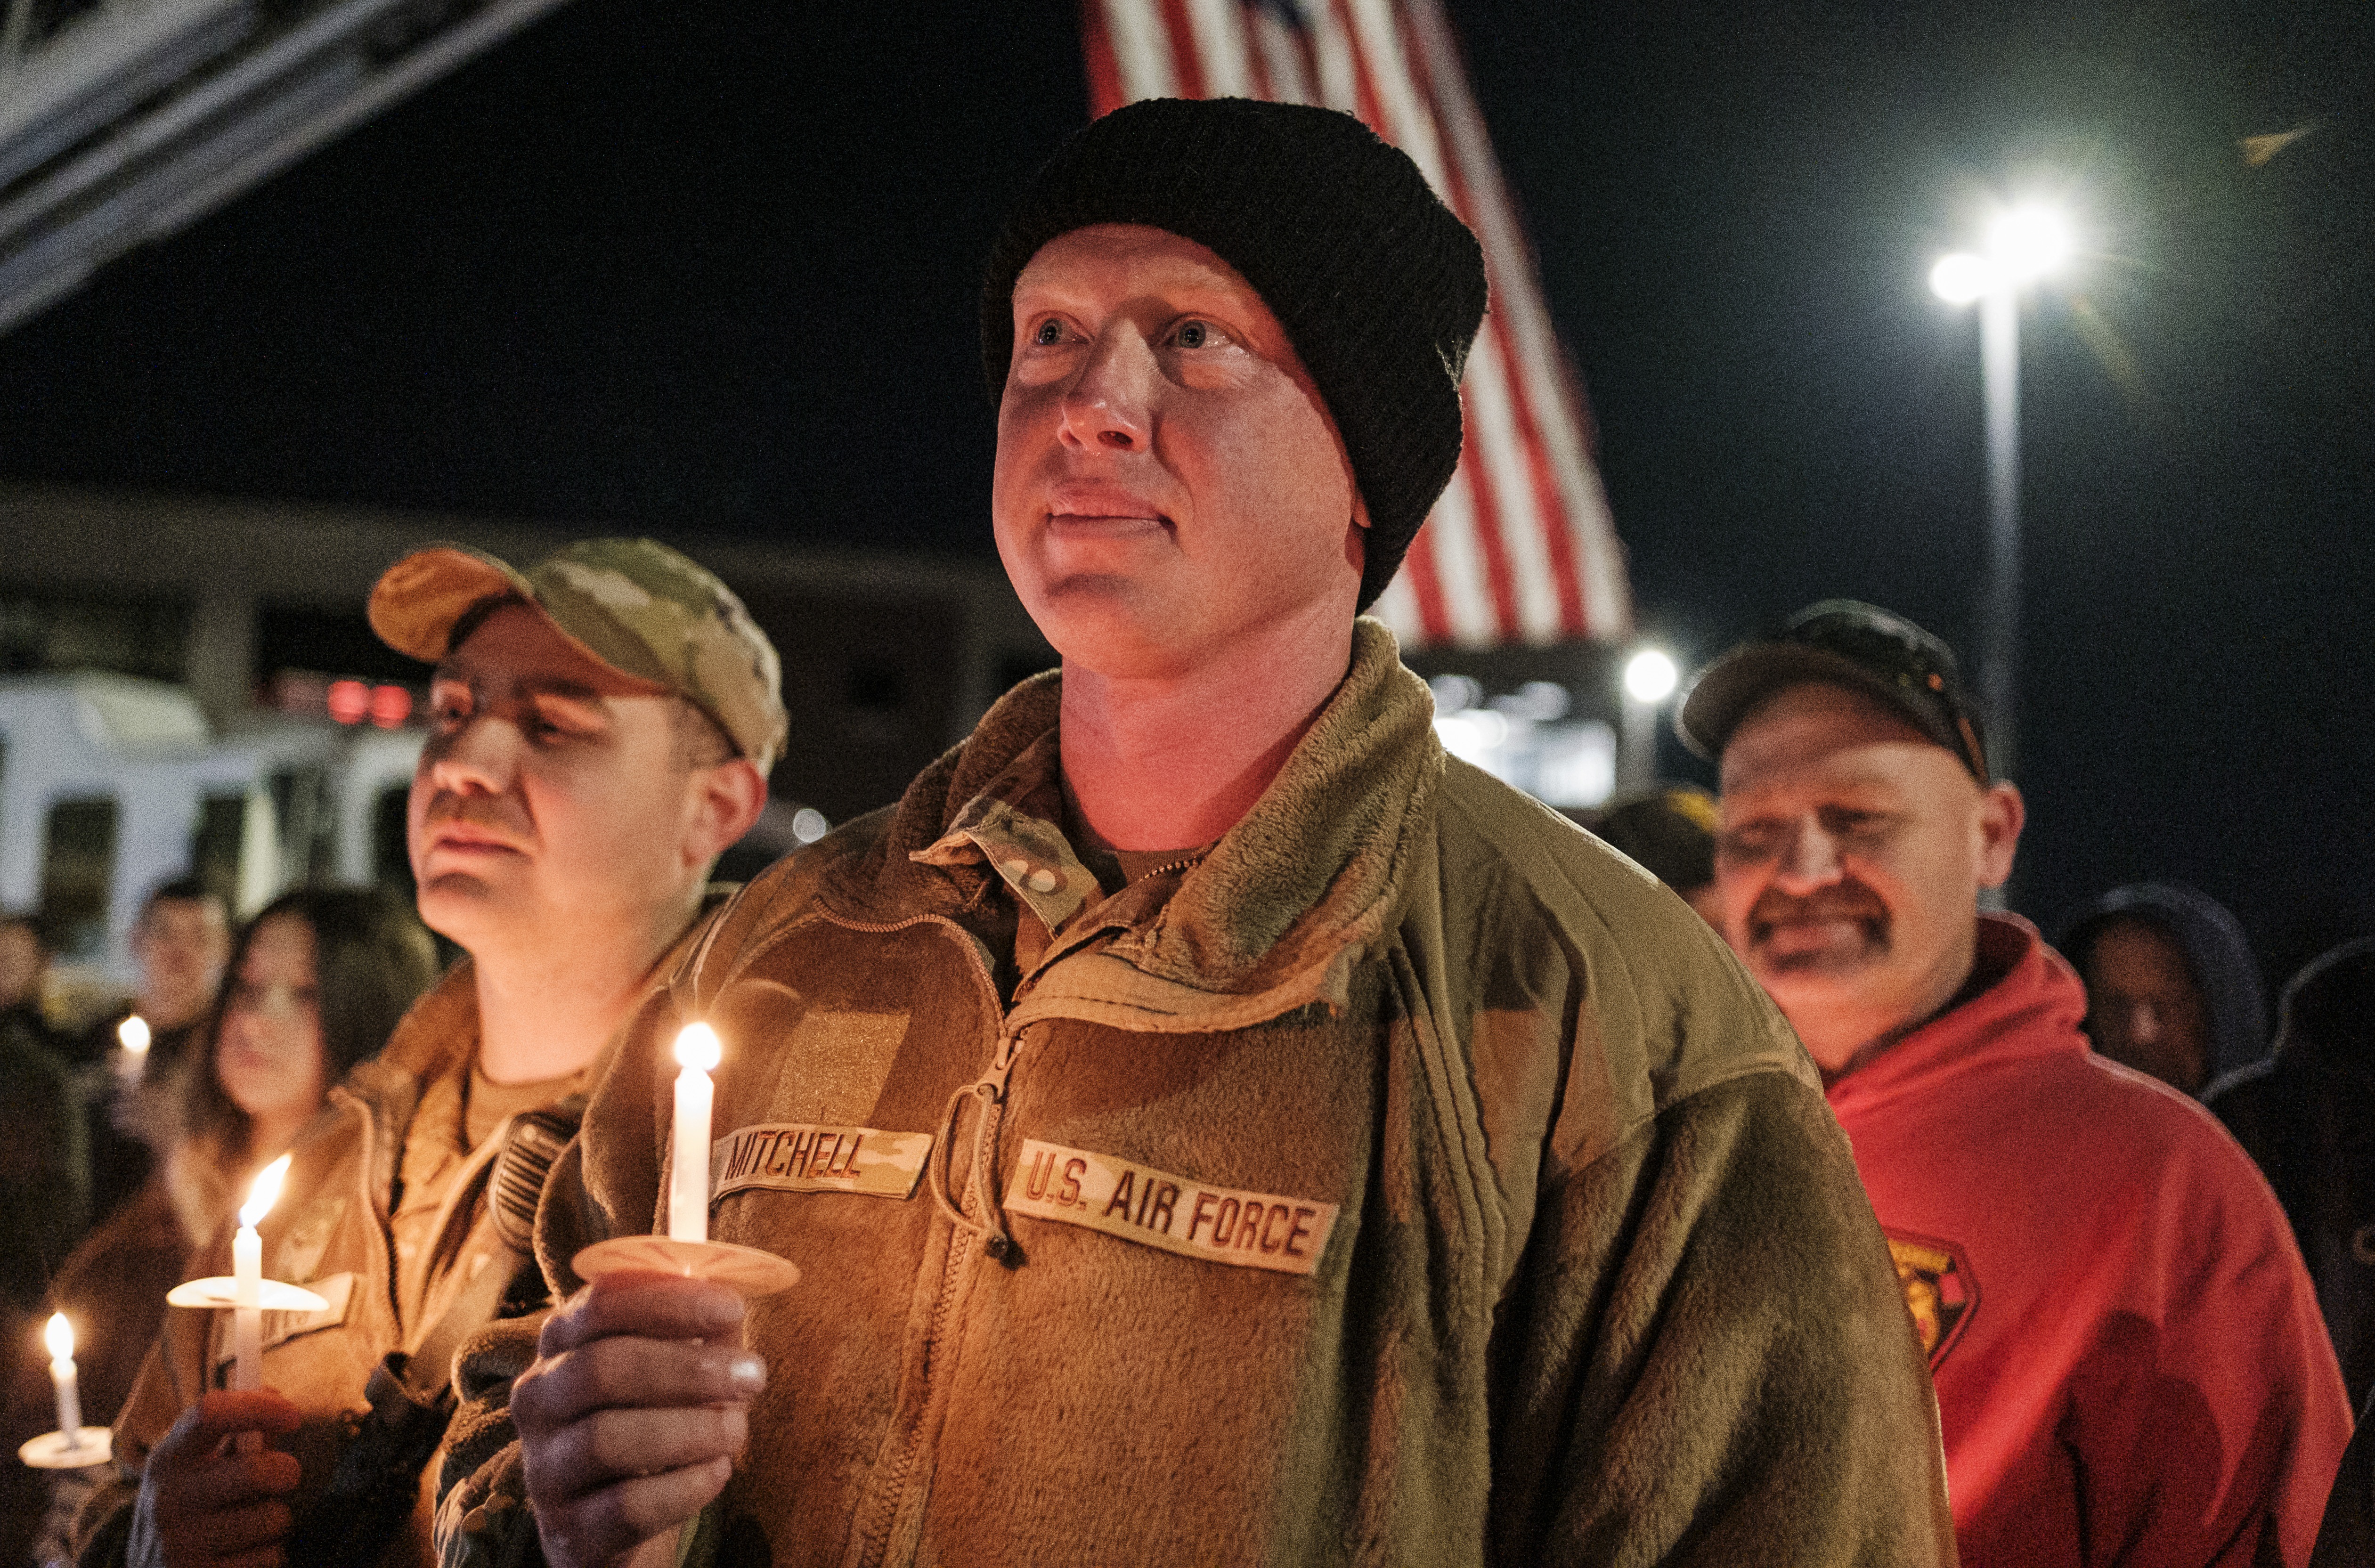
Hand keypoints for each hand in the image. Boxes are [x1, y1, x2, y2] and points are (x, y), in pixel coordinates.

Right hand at [139, 1390, 301, 1567]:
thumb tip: (277, 1402)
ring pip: (272, 1518)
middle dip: (286, 1472)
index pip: (210, 1413)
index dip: (259, 1407)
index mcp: (167, 1459)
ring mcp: (179, 1545)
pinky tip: (242, 1555)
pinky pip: (270, 1557)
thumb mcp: (198, 1469)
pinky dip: (269, 1554)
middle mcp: (167, 1500)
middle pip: (256, 1471)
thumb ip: (239, 1436)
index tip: (293, 1416)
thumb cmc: (189, 1509)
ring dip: (277, 1519)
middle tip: (285, 1477)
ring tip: (252, 1524)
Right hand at [512, 1272, 764, 1567]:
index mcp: (561, 1344)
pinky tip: (717, 1473)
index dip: (669, 1301)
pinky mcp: (569, 1529)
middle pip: (602, 1368)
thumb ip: (700, 1330)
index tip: (733, 1308)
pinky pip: (626, 1507)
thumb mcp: (676, 1367)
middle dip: (688, 1368)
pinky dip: (684, 1487)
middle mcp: (538, 1400)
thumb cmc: (653, 1421)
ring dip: (690, 1429)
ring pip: (607, 1439)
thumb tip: (732, 1297)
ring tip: (737, 1429)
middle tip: (754, 1374)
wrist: (616, 1522)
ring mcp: (544, 1469)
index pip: (601, 1304)